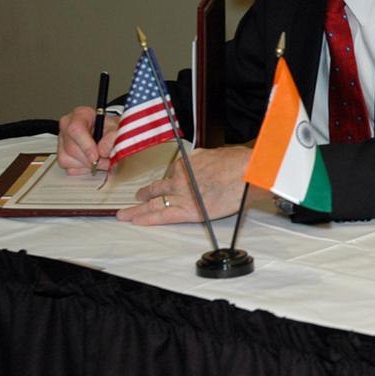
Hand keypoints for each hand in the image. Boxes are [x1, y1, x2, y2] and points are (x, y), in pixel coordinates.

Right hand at [57, 105, 117, 173]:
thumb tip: (103, 150)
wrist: (108, 133)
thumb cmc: (110, 127)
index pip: (75, 129)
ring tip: (100, 161)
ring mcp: (62, 141)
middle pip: (71, 147)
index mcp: (80, 115)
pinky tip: (91, 162)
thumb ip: (113, 137)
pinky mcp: (61, 155)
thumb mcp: (116, 127)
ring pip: (67, 159)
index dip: (86, 146)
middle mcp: (67, 126)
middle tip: (106, 161)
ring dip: (87, 165)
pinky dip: (83, 169)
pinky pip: (68, 168)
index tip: (97, 156)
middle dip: (90, 159)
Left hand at [117, 146, 252, 224]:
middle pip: (157, 187)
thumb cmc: (240, 163)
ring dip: (138, 208)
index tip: (167, 183)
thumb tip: (203, 166)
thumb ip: (204, 162)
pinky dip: (148, 218)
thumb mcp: (217, 154)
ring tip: (127, 213)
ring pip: (155, 202)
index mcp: (188, 163)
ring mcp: (183, 195)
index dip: (170, 180)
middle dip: (144, 194)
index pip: (173, 172)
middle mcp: (181, 178)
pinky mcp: (190, 210)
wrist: (247, 173)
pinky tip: (137, 220)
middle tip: (135, 198)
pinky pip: (163, 215)